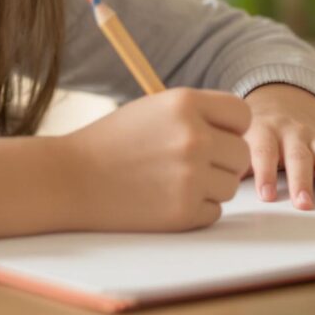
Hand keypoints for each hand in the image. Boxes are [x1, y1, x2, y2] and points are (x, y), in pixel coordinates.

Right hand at [56, 88, 252, 231]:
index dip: (231, 127)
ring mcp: (191, 176)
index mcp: (185, 103)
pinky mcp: (184, 211)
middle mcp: (193, 137)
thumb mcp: (155, 109)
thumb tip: (241, 129)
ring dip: (209, 186)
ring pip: (230, 185)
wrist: (71, 179)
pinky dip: (196, 209)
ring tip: (172, 180)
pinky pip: (214, 211)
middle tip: (190, 163)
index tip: (215, 135)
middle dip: (222, 160)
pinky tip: (165, 198)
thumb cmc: (113, 142)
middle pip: (242, 153)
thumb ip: (198, 113)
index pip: (242, 115)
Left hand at [244, 84, 314, 210]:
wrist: (281, 106)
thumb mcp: (240, 140)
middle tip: (306, 205)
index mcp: (267, 131)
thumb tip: (218, 183)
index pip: (265, 151)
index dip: (264, 172)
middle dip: (306, 181)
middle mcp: (297, 134)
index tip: (265, 197)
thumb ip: (234, 161)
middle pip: (303, 156)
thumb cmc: (256, 133)